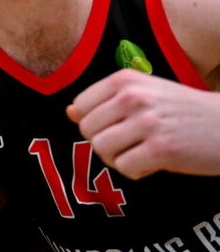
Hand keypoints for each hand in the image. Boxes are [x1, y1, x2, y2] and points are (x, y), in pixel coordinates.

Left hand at [67, 69, 219, 179]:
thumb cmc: (182, 110)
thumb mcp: (145, 92)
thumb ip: (106, 100)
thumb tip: (69, 112)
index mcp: (125, 80)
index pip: (80, 106)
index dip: (93, 123)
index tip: (116, 126)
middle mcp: (133, 97)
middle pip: (87, 130)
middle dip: (104, 143)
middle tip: (130, 144)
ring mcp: (147, 123)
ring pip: (101, 150)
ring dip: (118, 158)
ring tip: (139, 153)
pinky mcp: (161, 149)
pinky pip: (124, 167)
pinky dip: (136, 171)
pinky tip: (153, 163)